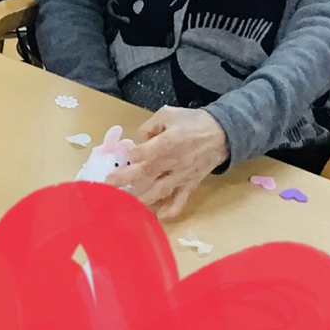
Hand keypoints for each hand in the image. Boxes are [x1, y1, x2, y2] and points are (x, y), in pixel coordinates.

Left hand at [108, 107, 227, 218]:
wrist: (223, 134)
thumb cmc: (194, 122)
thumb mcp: (169, 113)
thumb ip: (150, 126)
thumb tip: (138, 141)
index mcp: (167, 142)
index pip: (142, 153)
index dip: (131, 154)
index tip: (126, 154)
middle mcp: (172, 162)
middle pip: (144, 174)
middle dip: (124, 180)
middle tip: (107, 185)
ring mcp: (181, 176)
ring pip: (158, 191)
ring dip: (140, 198)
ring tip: (124, 203)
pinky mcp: (190, 185)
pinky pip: (180, 201)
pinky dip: (170, 210)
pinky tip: (158, 216)